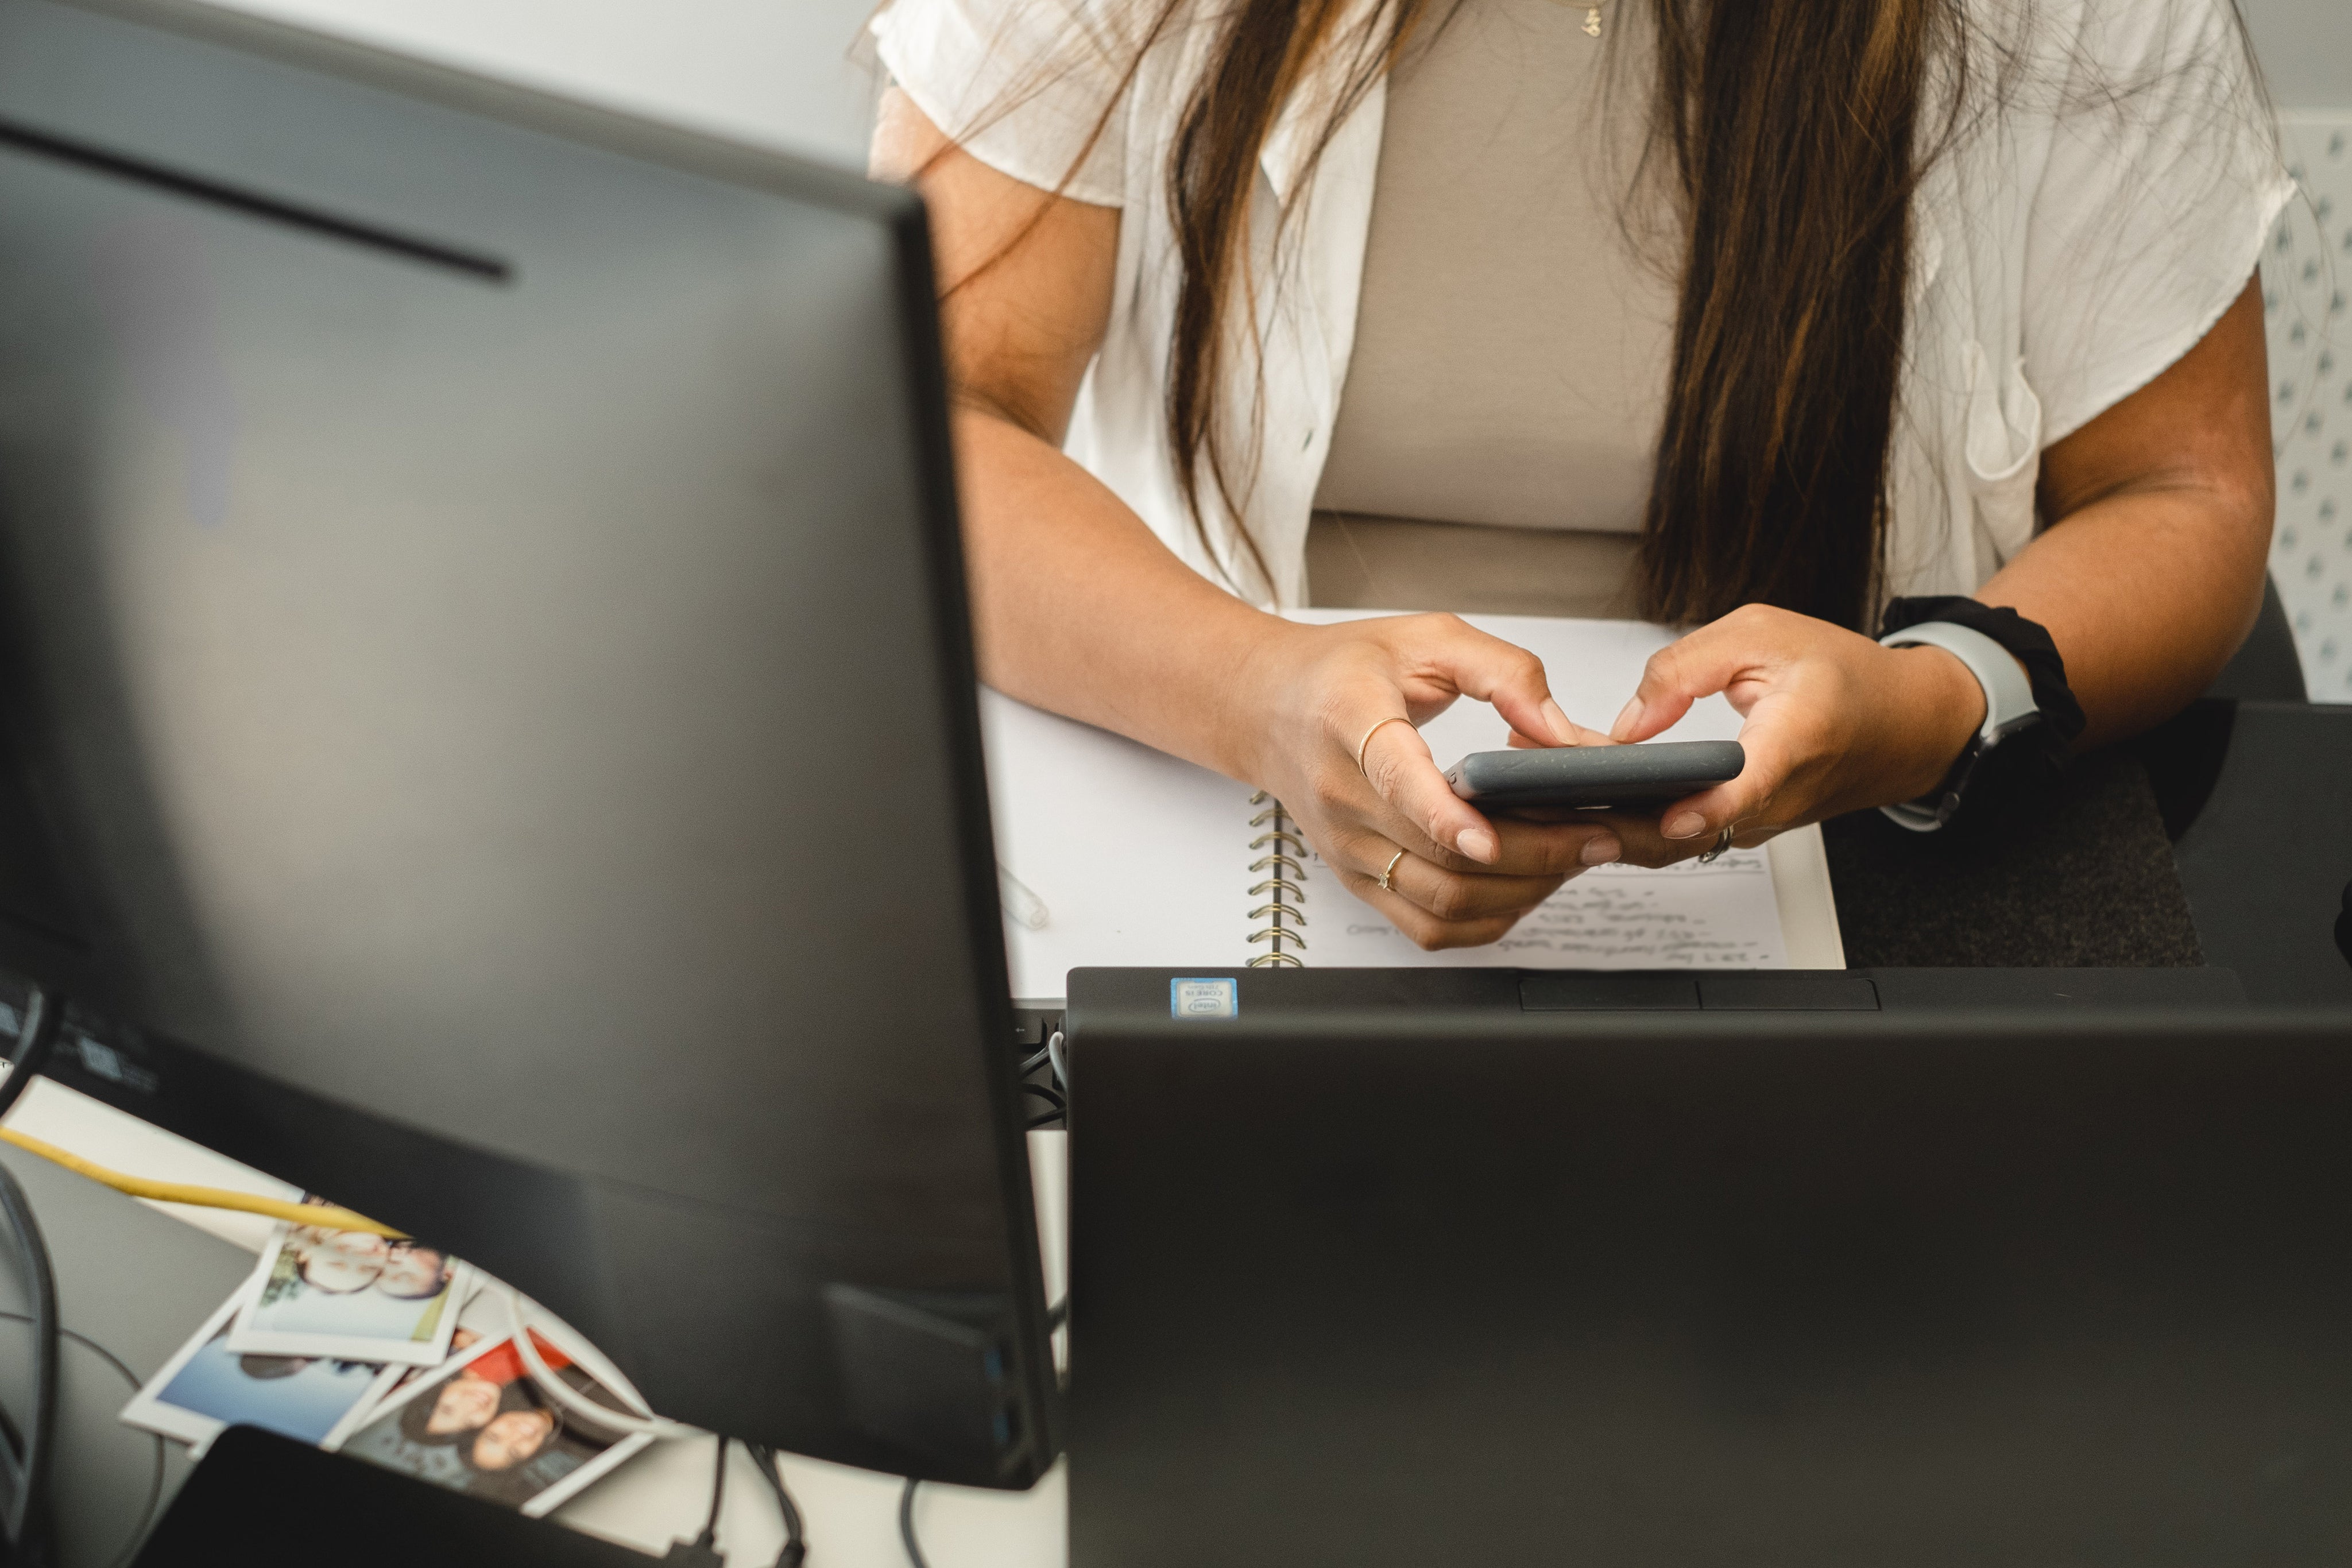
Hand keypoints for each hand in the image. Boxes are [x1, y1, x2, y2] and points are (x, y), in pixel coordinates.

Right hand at [1234, 615, 1622, 948]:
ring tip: (1572, 859)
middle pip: (1440, 855)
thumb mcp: (1429, 638)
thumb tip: (1562, 733)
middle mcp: (1343, 795)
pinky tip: (1523, 888)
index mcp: (1350, 719)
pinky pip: (1427, 927)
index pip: (1394, 778)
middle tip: (1598, 835)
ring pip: (1442, 900)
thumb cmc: (1347, 671)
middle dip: (1536, 854)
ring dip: (1522, 890)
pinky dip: (1486, 920)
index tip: (1487, 836)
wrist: (1271, 708)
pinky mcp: (1359, 880)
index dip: (1442, 814)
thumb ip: (1506, 673)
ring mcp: (1349, 847)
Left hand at [1589, 604, 1987, 865]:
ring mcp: (1760, 823)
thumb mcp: (1763, 634)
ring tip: (1550, 796)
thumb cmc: (1842, 675)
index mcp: (1794, 740)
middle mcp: (1776, 796)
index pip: (1746, 787)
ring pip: (1677, 843)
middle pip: (1691, 832)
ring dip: (1614, 826)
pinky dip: (1635, 824)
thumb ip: (1687, 666)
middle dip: (1615, 821)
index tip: (1665, 813)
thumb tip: (1631, 721)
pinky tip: (1590, 800)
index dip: (1702, 807)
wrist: (1901, 724)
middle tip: (1548, 798)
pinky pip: (1683, 837)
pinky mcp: (1746, 830)